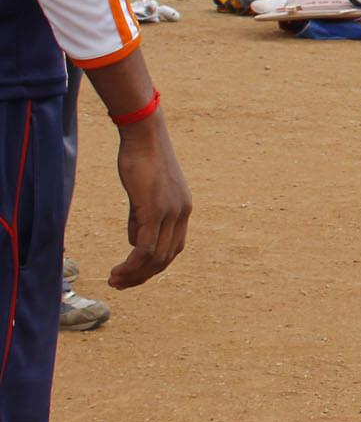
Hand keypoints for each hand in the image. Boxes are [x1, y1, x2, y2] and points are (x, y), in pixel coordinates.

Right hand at [107, 118, 191, 289]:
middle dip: (143, 275)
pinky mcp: (154, 210)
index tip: (134, 274)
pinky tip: (117, 271)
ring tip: (115, 281)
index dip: (154, 265)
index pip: (173, 247)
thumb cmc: (140, 160)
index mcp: (183, 208)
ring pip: (156, 258)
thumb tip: (133, 243)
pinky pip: (144, 248)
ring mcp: (170, 212)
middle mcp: (182, 213)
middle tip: (121, 284)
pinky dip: (132, 265)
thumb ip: (141, 218)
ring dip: (135, 274)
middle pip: (166, 257)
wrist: (144, 137)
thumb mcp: (144, 193)